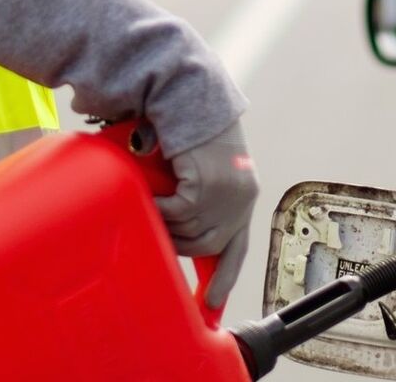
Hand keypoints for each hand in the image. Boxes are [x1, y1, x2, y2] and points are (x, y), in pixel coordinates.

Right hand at [152, 119, 259, 309]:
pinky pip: (176, 216)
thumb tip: (173, 227)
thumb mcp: (197, 166)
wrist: (186, 92)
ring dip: (166, 221)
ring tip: (152, 200)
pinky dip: (160, 207)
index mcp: (243, 193)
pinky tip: (153, 190)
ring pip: (188, 233)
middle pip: (207, 246)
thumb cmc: (184, 125)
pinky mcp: (206, 189)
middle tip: (158, 228)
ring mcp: (226, 195)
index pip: (237, 246)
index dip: (224, 276)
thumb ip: (195, 194)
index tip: (211, 303)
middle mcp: (241, 197)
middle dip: (180, 243)